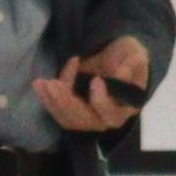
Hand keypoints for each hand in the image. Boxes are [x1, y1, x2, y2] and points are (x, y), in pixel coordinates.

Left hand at [35, 38, 154, 136]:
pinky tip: (42, 83)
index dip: (101, 101)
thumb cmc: (129, 57)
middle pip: (84, 120)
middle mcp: (106, 118)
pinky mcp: (75, 110)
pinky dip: (48, 99)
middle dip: (66, 103)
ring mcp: (89, 116)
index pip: (112, 115)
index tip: (96, 80)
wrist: (116, 57)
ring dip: (52, 103)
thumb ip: (131, 65)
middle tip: (52, 85)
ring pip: (68, 119)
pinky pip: (59, 111)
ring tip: (40, 84)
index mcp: (125, 108)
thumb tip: (120, 76)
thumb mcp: (135, 55)